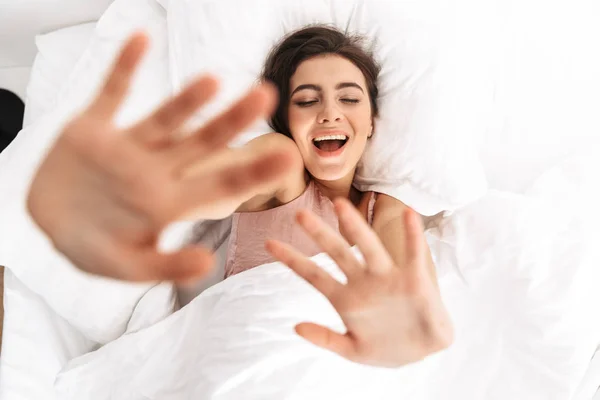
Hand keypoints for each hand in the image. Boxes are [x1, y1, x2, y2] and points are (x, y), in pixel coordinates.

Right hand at [27, 33, 294, 281]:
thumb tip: (206, 265)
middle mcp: (157, 170)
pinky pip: (111, 92)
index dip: (253, 171)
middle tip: (266, 95)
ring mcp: (128, 147)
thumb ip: (165, 267)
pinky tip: (140, 39)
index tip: (288, 156)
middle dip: (232, 120)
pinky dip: (123, 67)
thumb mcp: (126, 267)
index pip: (221, 185)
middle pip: (202, 142)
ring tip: (213, 80)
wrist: (48, 224)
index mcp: (169, 202)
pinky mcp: (94, 129)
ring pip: (166, 118)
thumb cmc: (91, 247)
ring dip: (187, 98)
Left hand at [266, 198, 452, 367]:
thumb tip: (295, 327)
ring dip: (356, 227)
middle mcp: (364, 282)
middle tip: (299, 214)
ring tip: (341, 206)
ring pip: (369, 247)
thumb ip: (326, 339)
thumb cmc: (387, 349)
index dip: (292, 260)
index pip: (313, 275)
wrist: (425, 354)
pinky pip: (413, 253)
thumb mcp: (353, 351)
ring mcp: (388, 278)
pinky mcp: (414, 280)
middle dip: (319, 235)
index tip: (269, 244)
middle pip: (338, 253)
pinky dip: (413, 234)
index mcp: (346, 298)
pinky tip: (409, 214)